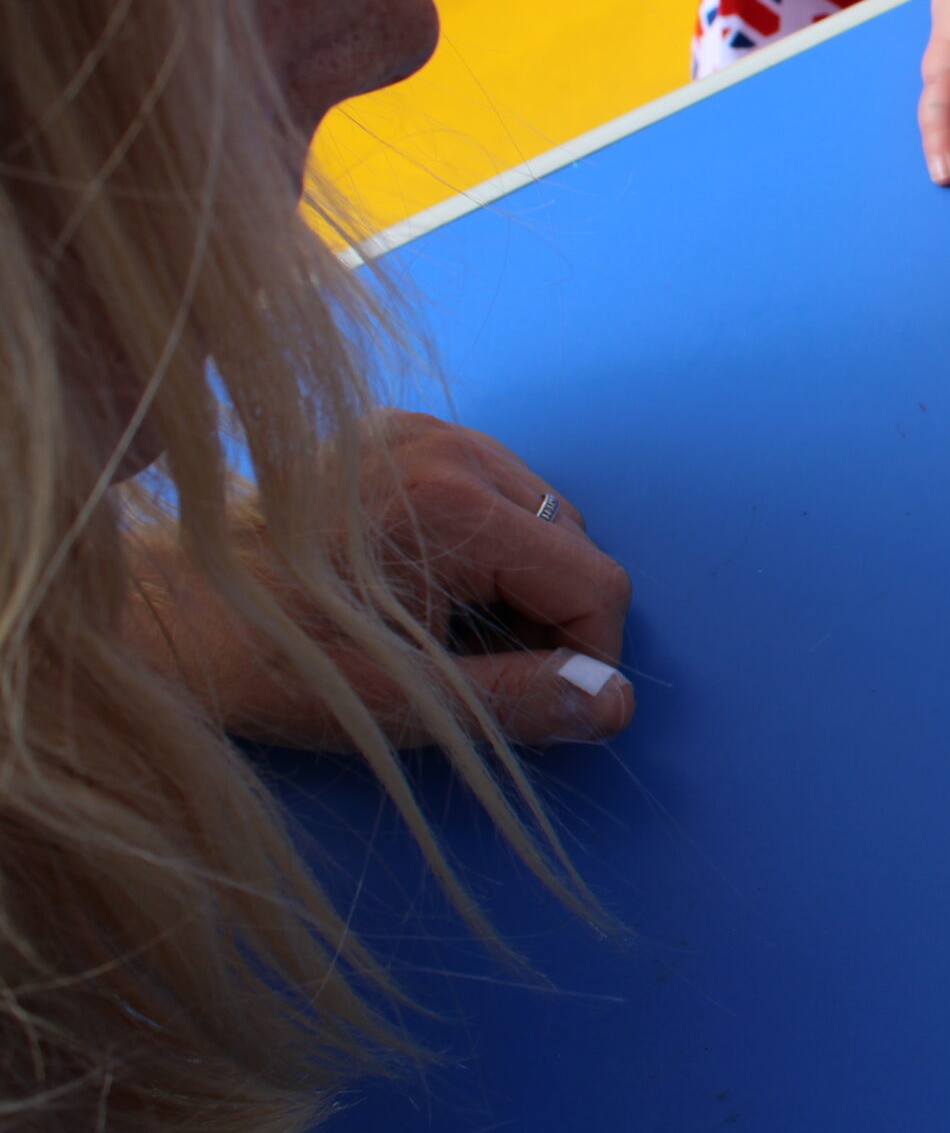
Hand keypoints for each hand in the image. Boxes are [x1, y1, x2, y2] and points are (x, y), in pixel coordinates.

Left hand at [126, 412, 634, 748]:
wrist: (152, 608)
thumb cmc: (265, 660)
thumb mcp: (397, 700)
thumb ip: (518, 702)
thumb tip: (613, 703)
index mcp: (455, 504)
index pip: (595, 580)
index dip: (591, 654)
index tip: (545, 699)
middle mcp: (446, 447)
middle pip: (571, 540)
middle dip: (552, 613)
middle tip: (484, 669)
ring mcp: (418, 429)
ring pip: (537, 509)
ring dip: (521, 575)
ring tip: (452, 627)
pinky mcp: (393, 430)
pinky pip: (489, 481)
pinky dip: (484, 536)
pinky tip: (428, 578)